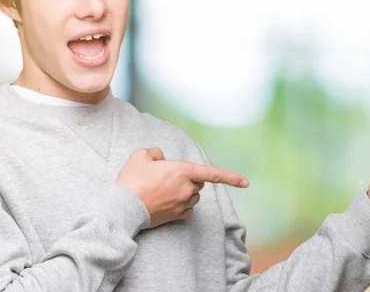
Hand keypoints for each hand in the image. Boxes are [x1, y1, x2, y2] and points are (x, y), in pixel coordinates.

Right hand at [116, 148, 248, 228]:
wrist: (124, 208)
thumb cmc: (132, 180)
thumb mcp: (141, 155)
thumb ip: (156, 153)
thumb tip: (162, 159)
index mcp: (182, 171)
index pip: (212, 173)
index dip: (231, 177)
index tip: (246, 183)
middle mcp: (187, 189)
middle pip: (198, 182)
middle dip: (189, 178)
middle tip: (166, 176)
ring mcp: (183, 204)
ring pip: (193, 196)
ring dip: (185, 191)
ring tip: (162, 189)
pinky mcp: (177, 216)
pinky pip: (187, 209)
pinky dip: (182, 204)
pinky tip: (166, 201)